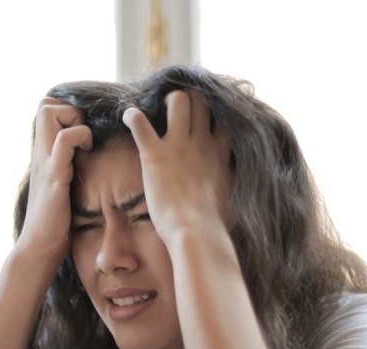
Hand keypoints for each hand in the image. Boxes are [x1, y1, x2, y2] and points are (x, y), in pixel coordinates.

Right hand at [16, 98, 92, 265]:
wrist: (39, 248)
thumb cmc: (54, 224)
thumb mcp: (60, 189)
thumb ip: (67, 171)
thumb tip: (86, 165)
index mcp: (43, 156)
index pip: (45, 110)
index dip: (66, 111)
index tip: (83, 132)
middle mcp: (40, 154)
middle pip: (45, 104)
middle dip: (70, 109)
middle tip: (84, 135)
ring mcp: (45, 163)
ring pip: (49, 113)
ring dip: (74, 120)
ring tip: (85, 144)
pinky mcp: (54, 176)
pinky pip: (63, 141)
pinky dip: (79, 137)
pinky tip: (87, 153)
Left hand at [122, 90, 231, 245]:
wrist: (196, 232)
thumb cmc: (215, 224)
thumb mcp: (233, 199)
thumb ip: (231, 185)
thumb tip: (238, 193)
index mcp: (220, 153)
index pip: (223, 118)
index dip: (214, 112)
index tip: (205, 117)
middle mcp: (202, 142)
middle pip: (202, 101)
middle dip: (190, 99)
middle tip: (177, 109)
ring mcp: (178, 146)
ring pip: (178, 100)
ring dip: (166, 101)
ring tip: (157, 109)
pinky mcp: (155, 154)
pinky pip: (139, 123)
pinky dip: (131, 116)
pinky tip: (128, 117)